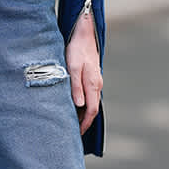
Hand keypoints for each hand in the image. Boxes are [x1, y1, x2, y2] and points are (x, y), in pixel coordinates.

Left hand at [65, 12, 102, 135]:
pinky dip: (83, 104)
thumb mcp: (72, 68)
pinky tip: (74, 106)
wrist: (84, 34)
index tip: (76, 134)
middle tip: (73, 132)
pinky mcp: (91, 77)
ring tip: (72, 122)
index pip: (91, 111)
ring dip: (83, 114)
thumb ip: (75, 87)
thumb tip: (79, 105)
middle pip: (92, 109)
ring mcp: (95, 81)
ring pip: (91, 102)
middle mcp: (96, 85)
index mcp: (92, 84)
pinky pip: (89, 95)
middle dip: (84, 122)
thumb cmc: (76, 49)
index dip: (84, 124)